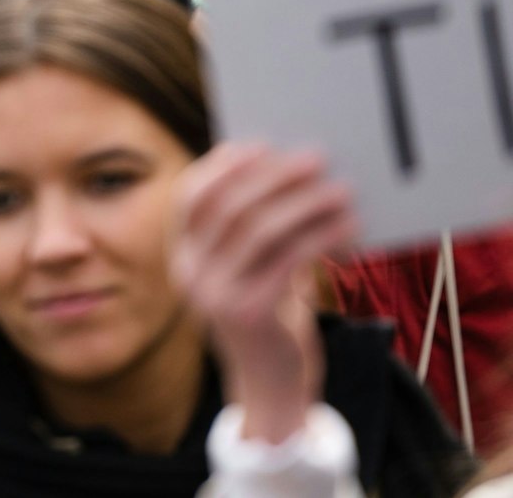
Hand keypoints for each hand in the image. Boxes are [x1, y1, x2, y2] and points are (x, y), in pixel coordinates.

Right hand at [170, 144, 358, 443]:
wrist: (270, 385)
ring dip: (304, 202)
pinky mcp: (247, 313)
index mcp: (183, 257)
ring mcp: (213, 294)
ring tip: (341, 189)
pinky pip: (286, 259)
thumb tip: (292, 174)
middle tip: (315, 157)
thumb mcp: (253, 269)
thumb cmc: (270, 317)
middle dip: (273, 176)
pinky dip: (320, 236)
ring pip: (257, 229)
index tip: (262, 145)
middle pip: (227, 206)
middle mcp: (188, 273)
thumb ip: (257, 232)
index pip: (190, 197)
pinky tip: (347, 227)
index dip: (222, 166)